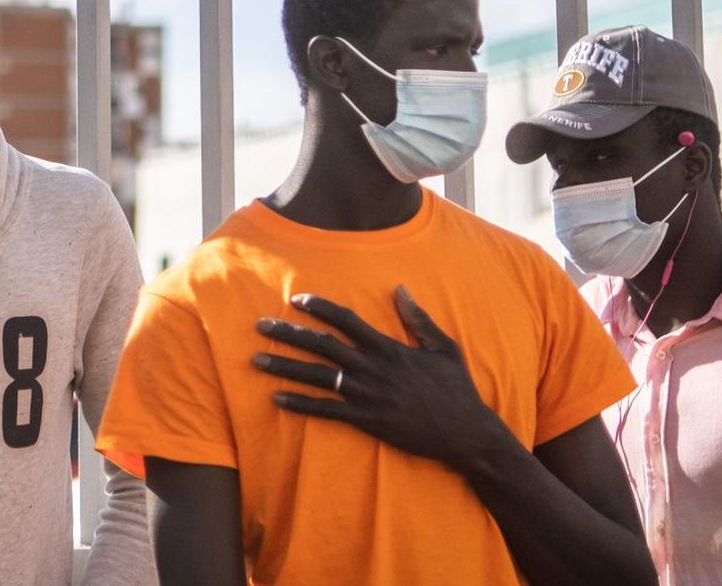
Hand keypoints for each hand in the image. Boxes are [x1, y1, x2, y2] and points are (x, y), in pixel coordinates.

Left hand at [252, 286, 509, 469]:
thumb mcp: (443, 347)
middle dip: (289, 332)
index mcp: (388, 348)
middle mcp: (372, 368)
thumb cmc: (456, 389)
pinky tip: (277, 398)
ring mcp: (367, 395)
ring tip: (256, 360)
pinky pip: (325, 411)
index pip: (346, 320)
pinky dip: (300, 405)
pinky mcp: (366, 420)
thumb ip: (418, 318)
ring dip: (284, 367)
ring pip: (317, 377)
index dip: (320, 308)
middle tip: (260, 324)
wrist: (465, 433)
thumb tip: (400, 288)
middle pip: (321, 345)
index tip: (296, 300)